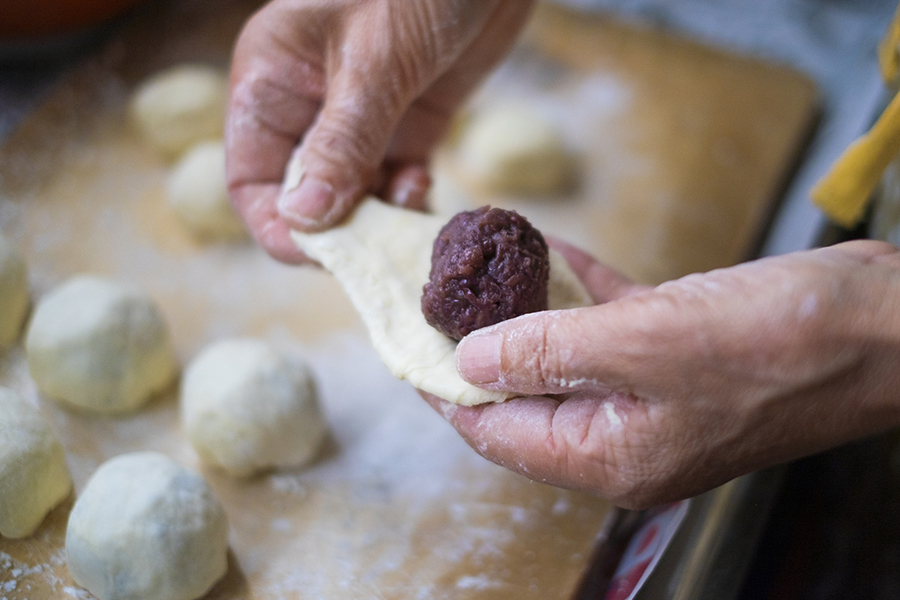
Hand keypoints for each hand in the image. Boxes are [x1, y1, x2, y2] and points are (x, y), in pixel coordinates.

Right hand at [226, 0, 533, 262]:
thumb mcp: (376, 61)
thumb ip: (341, 141)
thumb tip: (302, 218)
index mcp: (272, 81)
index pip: (251, 177)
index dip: (277, 224)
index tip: (320, 256)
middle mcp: (307, 105)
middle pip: (302, 194)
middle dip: (334, 227)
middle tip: (374, 247)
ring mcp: (360, 119)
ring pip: (351, 196)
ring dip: (376, 219)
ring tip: (404, 224)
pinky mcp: (408, 123)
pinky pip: (395, 181)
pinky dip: (407, 199)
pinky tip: (424, 195)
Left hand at [422, 239, 899, 507]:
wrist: (886, 322)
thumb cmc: (779, 341)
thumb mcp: (644, 342)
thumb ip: (546, 352)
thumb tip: (467, 362)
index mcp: (609, 457)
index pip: (498, 432)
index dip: (446, 389)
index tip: (410, 344)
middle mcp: (624, 437)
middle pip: (525, 396)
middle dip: (483, 345)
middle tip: (443, 294)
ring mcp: (652, 398)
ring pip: (565, 358)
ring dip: (528, 312)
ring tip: (484, 267)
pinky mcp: (678, 357)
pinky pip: (608, 330)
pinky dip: (579, 296)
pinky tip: (550, 255)